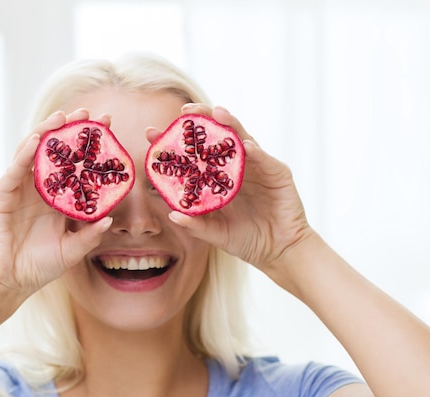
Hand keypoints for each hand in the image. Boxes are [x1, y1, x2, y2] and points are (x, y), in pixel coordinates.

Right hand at [0, 109, 112, 298]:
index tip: (109, 128)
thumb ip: (89, 235)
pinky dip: (25, 154)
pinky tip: (37, 140)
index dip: (89, 146)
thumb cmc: (40, 266)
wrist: (9, 281)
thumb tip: (110, 220)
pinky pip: (14, 169)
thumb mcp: (72, 250)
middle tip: (89, 114)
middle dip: (70, 130)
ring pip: (32, 152)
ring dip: (47, 132)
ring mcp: (18, 188)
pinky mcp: (1, 193)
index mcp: (57, 197)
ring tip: (63, 117)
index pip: (74, 164)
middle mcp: (38, 187)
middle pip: (54, 151)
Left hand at [150, 104, 314, 276]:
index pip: (193, 153)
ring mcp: (257, 166)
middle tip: (184, 111)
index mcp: (217, 176)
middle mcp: (235, 166)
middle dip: (201, 119)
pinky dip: (255, 152)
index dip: (173, 141)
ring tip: (216, 113)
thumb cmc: (246, 240)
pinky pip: (265, 159)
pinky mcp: (278, 173)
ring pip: (242, 138)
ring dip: (230, 124)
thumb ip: (195, 225)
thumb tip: (172, 215)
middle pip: (217, 136)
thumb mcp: (216, 233)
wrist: (278, 251)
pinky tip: (244, 146)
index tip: (151, 132)